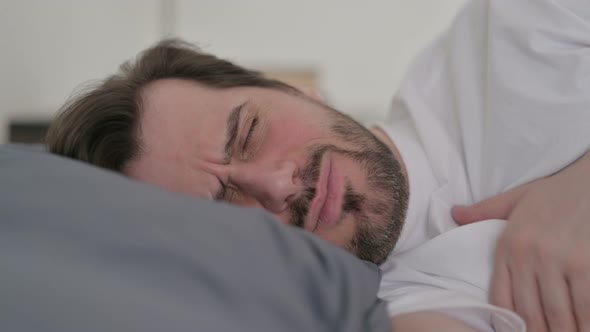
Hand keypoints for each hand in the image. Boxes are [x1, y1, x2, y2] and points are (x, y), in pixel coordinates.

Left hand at [452, 153, 589, 331]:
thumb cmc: (556, 192)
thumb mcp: (516, 198)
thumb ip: (485, 211)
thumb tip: (455, 213)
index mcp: (508, 244)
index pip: (501, 297)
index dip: (510, 322)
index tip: (519, 331)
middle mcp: (528, 255)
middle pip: (530, 312)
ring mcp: (558, 261)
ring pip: (557, 314)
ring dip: (563, 331)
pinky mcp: (586, 264)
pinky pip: (584, 306)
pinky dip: (584, 322)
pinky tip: (583, 328)